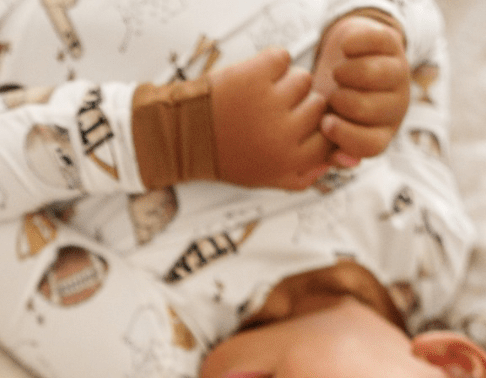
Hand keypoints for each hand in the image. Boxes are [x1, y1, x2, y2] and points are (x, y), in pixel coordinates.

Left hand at [210, 48, 328, 190]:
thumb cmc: (225, 157)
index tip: (294, 125)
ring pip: (302, 79)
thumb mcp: (264, 179)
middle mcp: (283, 134)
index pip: (328, 135)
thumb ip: (301, 176)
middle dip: (298, 105)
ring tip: (259, 97)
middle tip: (271, 112)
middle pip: (319, 105)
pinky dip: (269, 64)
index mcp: (288, 161)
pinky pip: (282, 58)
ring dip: (284, 83)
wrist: (185, 136)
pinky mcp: (256, 75)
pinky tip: (252, 82)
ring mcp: (271, 102)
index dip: (312, 128)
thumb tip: (334, 162)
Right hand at [312, 15, 409, 166]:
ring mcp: (399, 74)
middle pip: (366, 108)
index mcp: (381, 135)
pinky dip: (351, 45)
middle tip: (329, 96)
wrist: (342, 61)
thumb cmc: (331, 105)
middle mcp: (396, 107)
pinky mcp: (394, 44)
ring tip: (337, 74)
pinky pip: (374, 42)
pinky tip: (345, 51)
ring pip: (370, 74)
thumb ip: (327, 150)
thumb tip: (343, 160)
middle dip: (338, 100)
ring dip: (344, 72)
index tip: (324, 123)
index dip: (345, 135)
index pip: (370, 145)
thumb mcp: (326, 130)